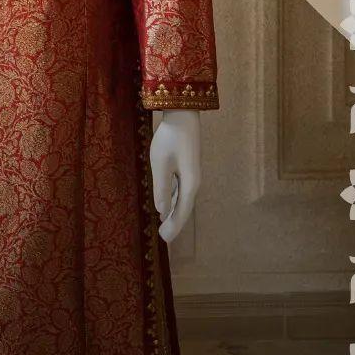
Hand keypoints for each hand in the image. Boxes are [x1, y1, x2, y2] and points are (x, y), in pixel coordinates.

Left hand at [149, 109, 200, 243]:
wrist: (183, 116)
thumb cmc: (170, 139)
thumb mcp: (161, 163)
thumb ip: (162, 187)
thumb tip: (162, 210)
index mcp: (190, 184)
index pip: (182, 211)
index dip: (174, 226)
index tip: (165, 239)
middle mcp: (194, 182)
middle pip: (184, 207)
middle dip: (174, 222)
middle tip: (164, 237)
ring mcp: (191, 174)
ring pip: (182, 199)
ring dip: (174, 211)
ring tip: (165, 223)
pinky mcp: (187, 167)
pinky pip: (181, 189)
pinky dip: (174, 199)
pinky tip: (168, 203)